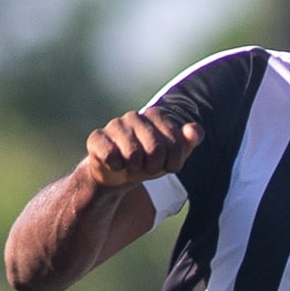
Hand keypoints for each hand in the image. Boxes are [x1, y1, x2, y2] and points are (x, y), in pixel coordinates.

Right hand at [81, 110, 202, 190]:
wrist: (118, 174)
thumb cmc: (149, 161)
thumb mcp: (174, 155)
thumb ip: (189, 141)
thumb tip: (193, 131)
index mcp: (156, 115)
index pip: (176, 143)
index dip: (173, 162)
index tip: (166, 164)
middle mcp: (135, 116)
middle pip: (156, 149)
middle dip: (154, 166)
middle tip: (146, 167)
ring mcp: (114, 125)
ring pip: (133, 154)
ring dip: (134, 169)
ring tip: (131, 165)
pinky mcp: (96, 138)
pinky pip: (111, 156)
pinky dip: (115, 167)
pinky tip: (115, 164)